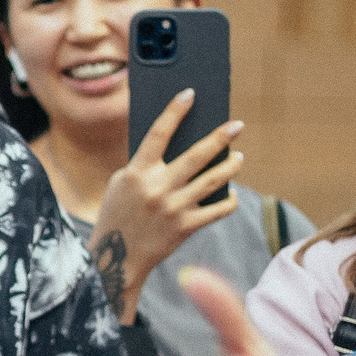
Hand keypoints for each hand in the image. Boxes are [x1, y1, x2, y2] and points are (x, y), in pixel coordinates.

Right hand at [86, 90, 244, 322]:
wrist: (116, 261)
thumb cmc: (118, 216)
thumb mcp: (122, 185)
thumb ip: (145, 166)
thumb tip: (180, 146)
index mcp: (136, 172)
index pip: (158, 133)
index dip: (175, 111)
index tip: (190, 94)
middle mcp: (157, 188)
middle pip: (196, 155)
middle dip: (220, 137)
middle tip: (237, 125)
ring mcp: (173, 208)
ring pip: (213, 181)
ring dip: (230, 166)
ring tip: (239, 158)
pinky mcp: (185, 228)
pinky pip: (216, 210)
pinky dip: (228, 201)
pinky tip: (231, 194)